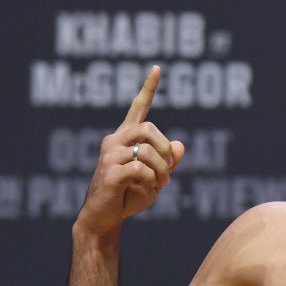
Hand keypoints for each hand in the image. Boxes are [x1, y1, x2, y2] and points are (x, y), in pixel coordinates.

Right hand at [76, 66, 185, 235]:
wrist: (105, 217)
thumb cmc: (128, 196)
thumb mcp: (155, 178)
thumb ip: (168, 161)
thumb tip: (179, 145)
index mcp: (125, 138)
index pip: (138, 108)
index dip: (148, 88)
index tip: (158, 68)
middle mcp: (114, 141)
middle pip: (149, 129)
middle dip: (165, 150)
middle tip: (169, 171)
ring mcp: (109, 156)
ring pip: (146, 151)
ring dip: (161, 170)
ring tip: (161, 185)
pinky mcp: (110, 173)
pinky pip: (140, 169)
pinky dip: (151, 181)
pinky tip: (147, 190)